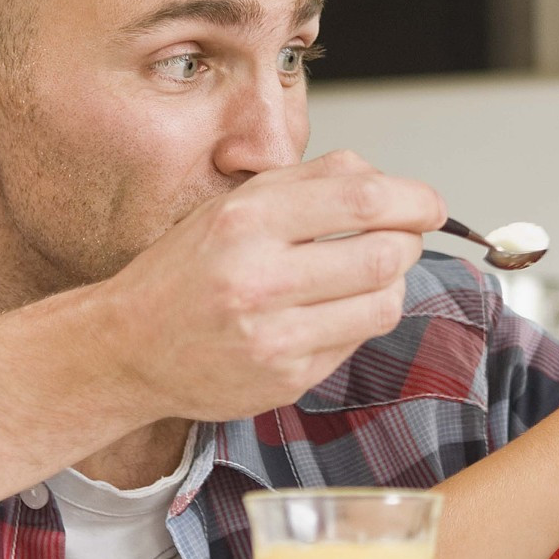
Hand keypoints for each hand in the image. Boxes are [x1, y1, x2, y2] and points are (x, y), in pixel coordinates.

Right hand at [94, 150, 445, 417]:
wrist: (128, 347)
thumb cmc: (187, 270)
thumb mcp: (236, 205)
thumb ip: (311, 181)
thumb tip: (386, 179)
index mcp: (247, 221)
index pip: (363, 198)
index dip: (415, 200)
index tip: (429, 205)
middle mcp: (259, 278)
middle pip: (385, 253)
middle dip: (409, 242)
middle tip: (402, 239)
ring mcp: (274, 336)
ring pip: (383, 303)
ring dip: (391, 285)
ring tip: (366, 276)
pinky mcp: (286, 380)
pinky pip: (356, 342)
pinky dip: (359, 321)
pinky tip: (329, 311)